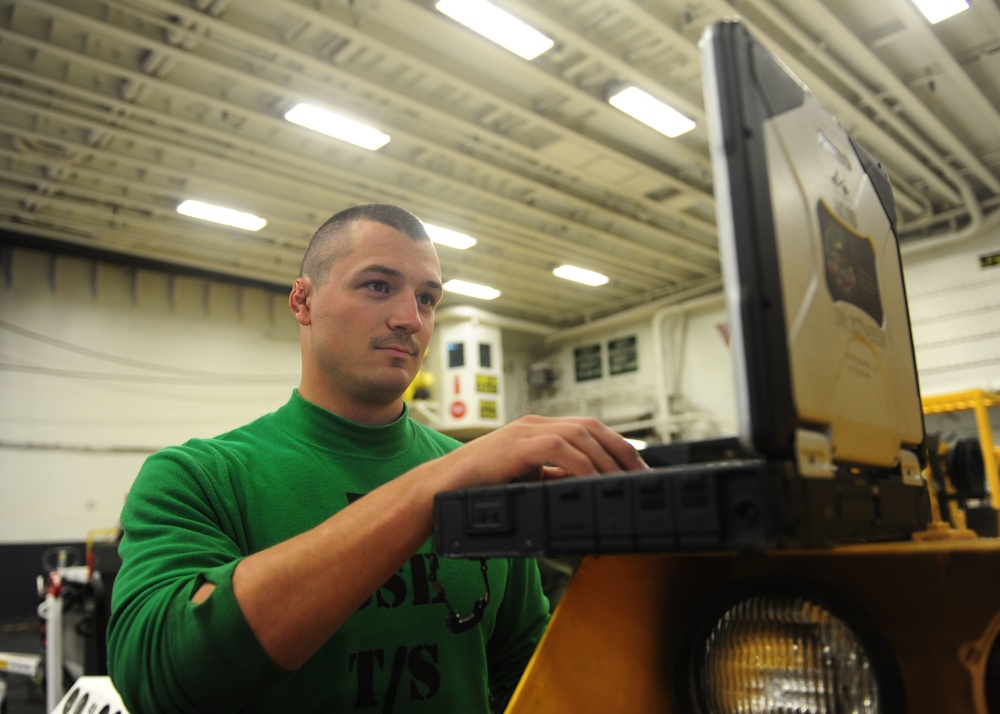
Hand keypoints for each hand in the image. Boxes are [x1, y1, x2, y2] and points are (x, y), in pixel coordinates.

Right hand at [435, 415, 648, 490]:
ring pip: (580, 434)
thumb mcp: (527, 478)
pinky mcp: (518, 445)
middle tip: (641, 474)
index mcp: (539, 429)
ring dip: (606, 459)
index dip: (616, 445)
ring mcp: (526, 431)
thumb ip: (554, 477)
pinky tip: (593, 481)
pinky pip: (559, 449)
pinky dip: (582, 465)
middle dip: (621, 449)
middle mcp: (536, 424)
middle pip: (591, 426)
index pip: (588, 428)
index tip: (636, 466)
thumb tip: (586, 486)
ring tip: (622, 482)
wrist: (443, 487)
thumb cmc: (481, 485)